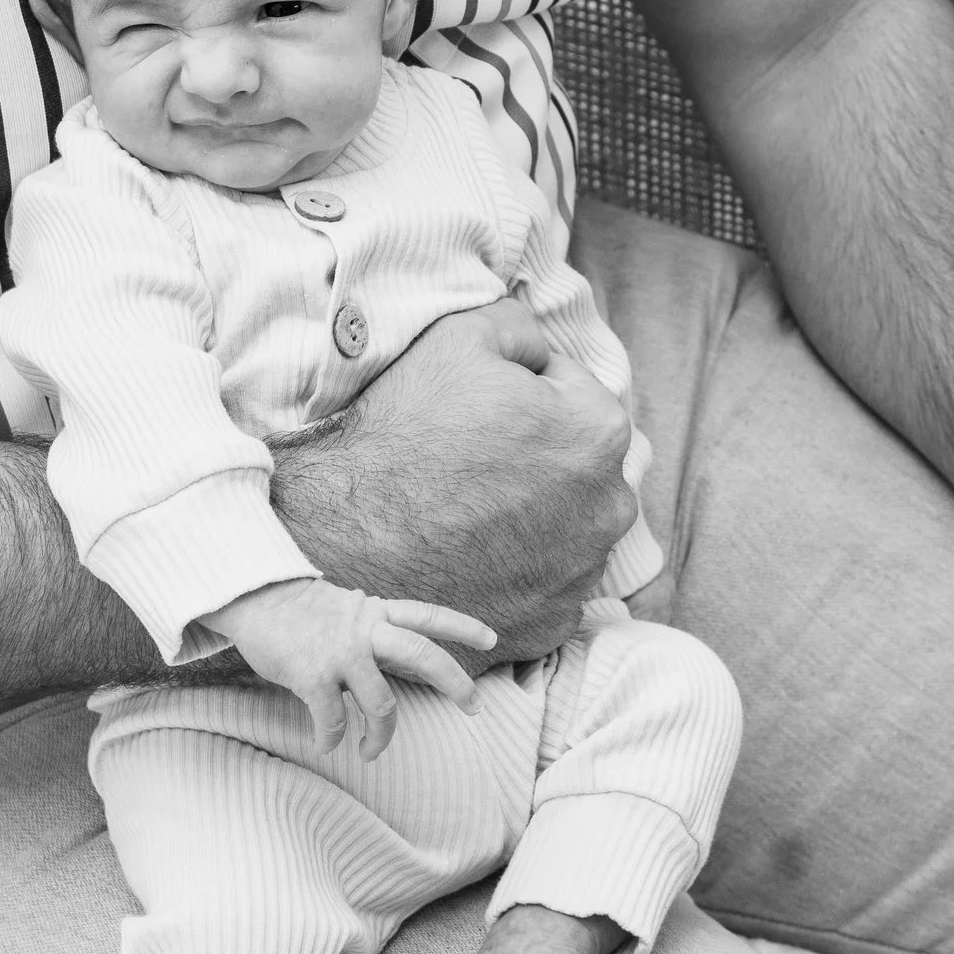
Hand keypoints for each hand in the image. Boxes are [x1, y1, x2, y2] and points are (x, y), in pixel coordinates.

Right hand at [210, 576, 496, 759]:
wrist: (253, 599)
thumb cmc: (298, 611)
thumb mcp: (344, 609)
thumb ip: (371, 628)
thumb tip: (394, 658)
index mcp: (374, 613)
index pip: (428, 616)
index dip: (462, 627)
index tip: (492, 639)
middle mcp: (365, 630)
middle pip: (424, 656)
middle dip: (456, 683)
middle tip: (474, 707)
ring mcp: (341, 653)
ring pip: (383, 705)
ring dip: (380, 738)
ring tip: (370, 752)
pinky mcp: (313, 676)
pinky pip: (334, 721)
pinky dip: (333, 738)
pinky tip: (327, 744)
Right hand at [273, 296, 635, 665]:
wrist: (344, 537)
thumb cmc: (403, 434)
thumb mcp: (458, 338)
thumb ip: (520, 327)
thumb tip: (540, 348)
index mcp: (599, 431)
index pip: (572, 390)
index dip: (522, 391)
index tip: (478, 408)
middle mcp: (610, 508)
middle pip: (578, 464)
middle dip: (538, 456)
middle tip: (470, 460)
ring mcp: (581, 575)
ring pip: (568, 527)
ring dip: (534, 516)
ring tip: (467, 511)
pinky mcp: (551, 626)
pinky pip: (546, 585)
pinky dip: (518, 572)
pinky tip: (472, 556)